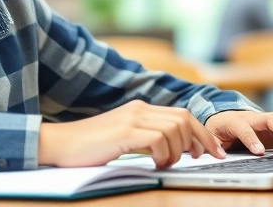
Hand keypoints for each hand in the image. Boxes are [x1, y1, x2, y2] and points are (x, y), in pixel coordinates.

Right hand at [38, 100, 226, 168]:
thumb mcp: (124, 137)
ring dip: (178, 151)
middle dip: (200, 141)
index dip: (202, 133)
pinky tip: (154, 163)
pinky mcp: (124, 132)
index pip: (182, 115)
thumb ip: (146, 136)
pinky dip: (163, 154)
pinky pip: (159, 139)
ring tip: (165, 163)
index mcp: (140, 108)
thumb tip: (175, 149)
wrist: (59, 144)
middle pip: (185, 119)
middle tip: (199, 159)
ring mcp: (132, 119)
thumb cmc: (89, 147)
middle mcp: (139, 109)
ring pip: (175, 129)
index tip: (213, 151)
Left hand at [204, 109, 272, 154]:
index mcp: (235, 122)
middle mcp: (253, 117)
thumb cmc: (218, 130)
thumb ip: (215, 145)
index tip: (259, 152)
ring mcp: (265, 118)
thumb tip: (220, 155)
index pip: (244, 128)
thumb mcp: (212, 137)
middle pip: (270, 118)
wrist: (222, 117)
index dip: (251, 139)